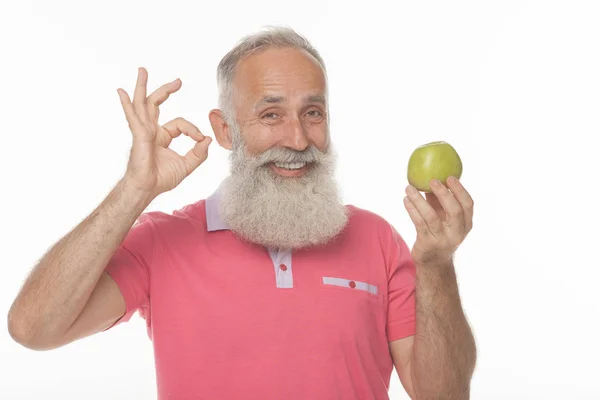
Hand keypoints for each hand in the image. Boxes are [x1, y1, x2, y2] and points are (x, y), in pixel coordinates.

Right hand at [117, 67, 211, 198]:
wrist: (147, 188)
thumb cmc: (161, 179)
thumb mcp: (187, 165)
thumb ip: (199, 153)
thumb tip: (207, 139)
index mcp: (161, 136)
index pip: (180, 124)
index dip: (192, 129)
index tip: (200, 139)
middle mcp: (151, 130)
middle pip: (155, 104)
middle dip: (166, 90)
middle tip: (179, 81)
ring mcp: (142, 131)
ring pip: (143, 104)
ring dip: (142, 86)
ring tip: (143, 70)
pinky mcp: (139, 135)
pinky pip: (133, 117)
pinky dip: (127, 104)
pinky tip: (121, 92)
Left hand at [403, 177, 473, 266]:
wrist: (434, 261)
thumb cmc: (440, 231)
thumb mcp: (445, 217)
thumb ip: (441, 200)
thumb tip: (432, 174)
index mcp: (466, 224)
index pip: (468, 205)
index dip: (460, 190)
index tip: (450, 177)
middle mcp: (457, 232)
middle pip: (454, 211)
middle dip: (444, 194)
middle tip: (432, 180)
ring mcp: (442, 239)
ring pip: (431, 217)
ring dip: (419, 200)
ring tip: (409, 187)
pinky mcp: (427, 243)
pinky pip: (418, 223)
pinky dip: (411, 210)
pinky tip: (406, 200)